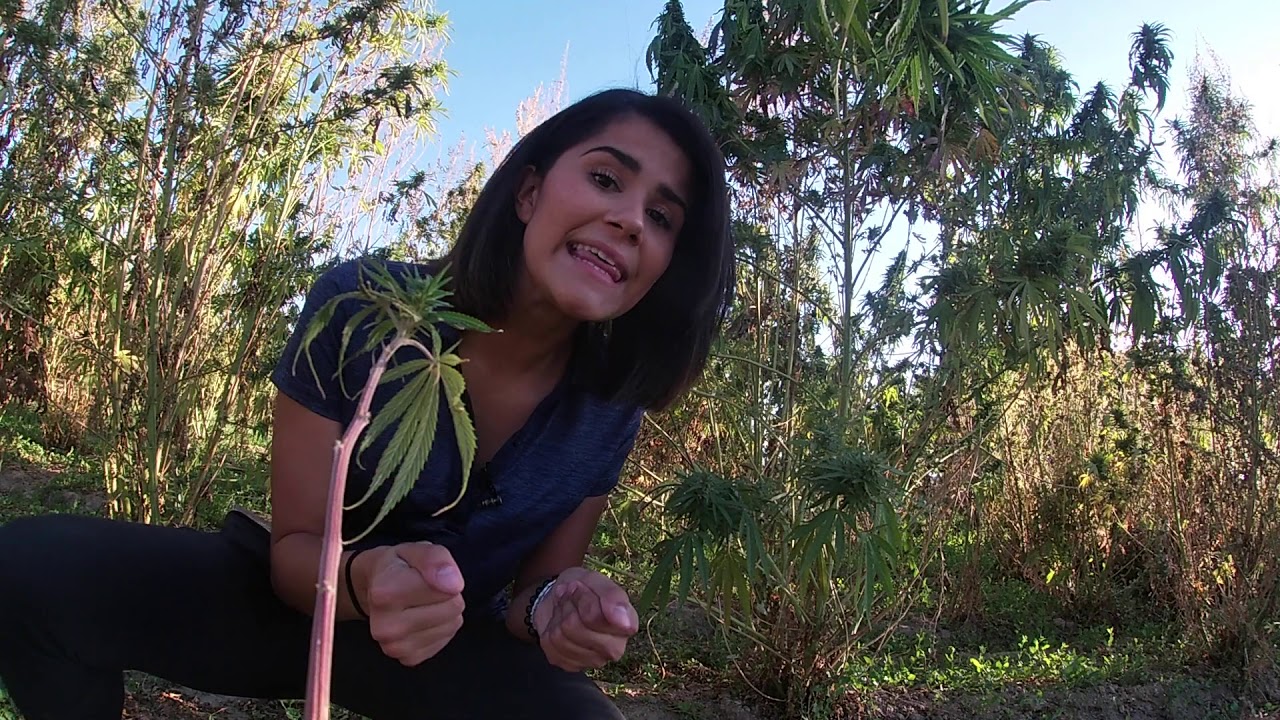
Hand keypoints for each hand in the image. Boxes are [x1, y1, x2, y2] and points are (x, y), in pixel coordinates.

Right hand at [355, 542, 465, 665]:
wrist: (372, 590)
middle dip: (445, 594)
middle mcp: (385, 627)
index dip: (442, 576)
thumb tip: (454, 585)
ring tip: (421, 602)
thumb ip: (435, 559)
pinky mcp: (408, 659)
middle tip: (423, 588)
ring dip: (444, 611)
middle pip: (453, 607)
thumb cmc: (397, 567)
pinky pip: (445, 640)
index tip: (422, 573)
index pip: (447, 588)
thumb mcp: (415, 550)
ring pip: (452, 624)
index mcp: (384, 593)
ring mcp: (395, 648)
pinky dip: (440, 627)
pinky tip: (421, 618)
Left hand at [533, 567, 637, 671]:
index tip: (582, 587)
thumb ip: (613, 597)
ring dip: (558, 616)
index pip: (596, 616)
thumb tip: (627, 625)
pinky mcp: (570, 665)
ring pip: (561, 636)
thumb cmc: (584, 589)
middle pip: (576, 627)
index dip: (583, 598)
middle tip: (571, 596)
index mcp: (626, 625)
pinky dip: (550, 629)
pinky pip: (550, 645)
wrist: (561, 598)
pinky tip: (559, 623)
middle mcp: (614, 649)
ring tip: (565, 607)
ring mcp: (592, 661)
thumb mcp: (596, 580)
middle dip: (568, 606)